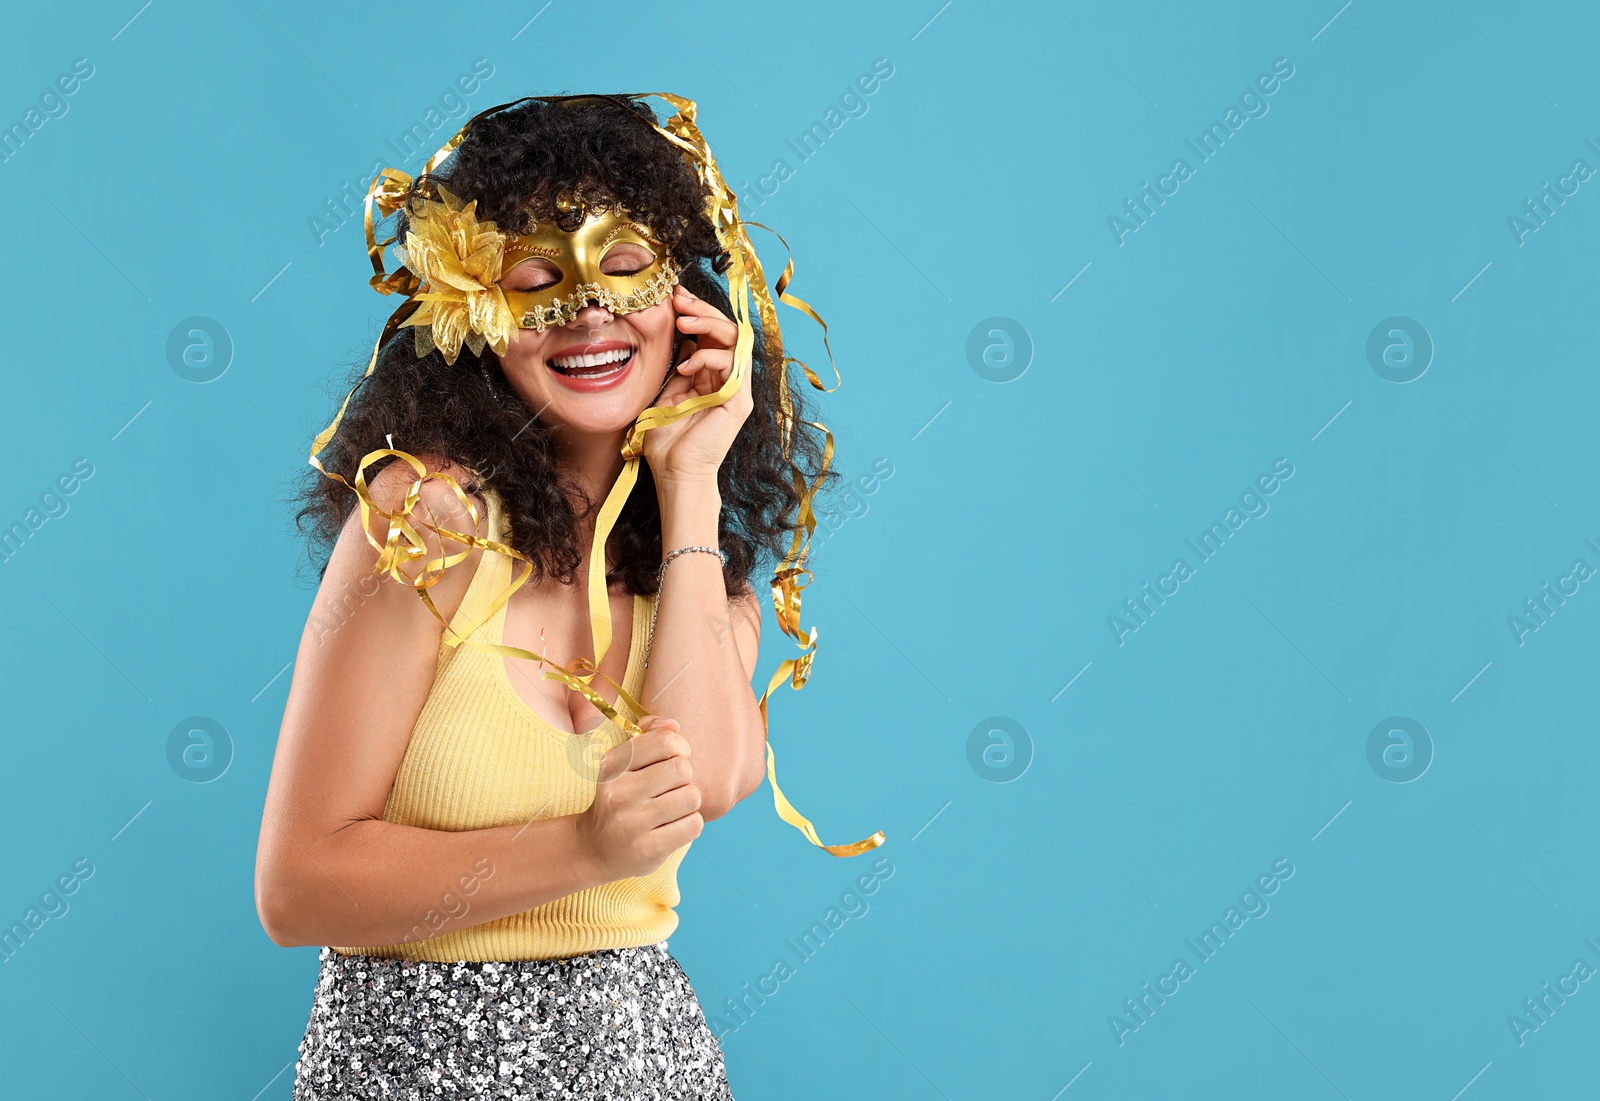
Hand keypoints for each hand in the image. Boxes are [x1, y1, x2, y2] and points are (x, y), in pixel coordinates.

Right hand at [576, 715, 703, 880]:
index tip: (673, 759)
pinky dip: (689, 825)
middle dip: (684, 778)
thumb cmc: (618, 799)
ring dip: (688, 803)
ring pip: (692, 797)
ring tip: (670, 809)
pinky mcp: (648, 849)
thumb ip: (648, 737)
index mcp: (613, 765)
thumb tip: (673, 724)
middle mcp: (620, 792)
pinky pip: (693, 825)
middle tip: (670, 789)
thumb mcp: (622, 765)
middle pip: (682, 768)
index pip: (665, 741)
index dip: (680, 747)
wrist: (593, 850)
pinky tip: (671, 827)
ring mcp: (632, 823)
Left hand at [642, 284, 753, 486]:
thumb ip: (679, 368)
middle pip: (727, 330)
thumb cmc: (667, 440)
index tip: (673, 296)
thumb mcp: (667, 394)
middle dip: (702, 309)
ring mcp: (737, 390)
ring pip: (735, 339)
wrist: (675, 473)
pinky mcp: (739, 401)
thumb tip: (682, 339)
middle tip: (678, 298)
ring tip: (681, 323)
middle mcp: (729, 380)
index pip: (712, 334)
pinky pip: (733, 364)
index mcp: (712, 377)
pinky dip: (708, 357)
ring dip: (707, 324)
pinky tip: (685, 364)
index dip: (696, 312)